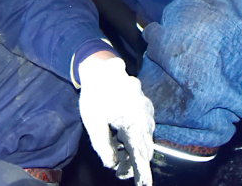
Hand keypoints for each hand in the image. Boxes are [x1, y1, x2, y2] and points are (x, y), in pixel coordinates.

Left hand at [78, 53, 154, 185]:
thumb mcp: (94, 123)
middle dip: (135, 161)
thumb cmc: (95, 95)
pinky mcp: (145, 107)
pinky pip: (145, 127)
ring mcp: (147, 111)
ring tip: (117, 154)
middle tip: (120, 171)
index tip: (142, 184)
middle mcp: (146, 116)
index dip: (141, 171)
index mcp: (135, 121)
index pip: (141, 153)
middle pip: (146, 147)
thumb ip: (103, 146)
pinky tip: (121, 138)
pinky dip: (136, 137)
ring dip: (134, 149)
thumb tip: (111, 164)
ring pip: (146, 138)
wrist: (100, 67)